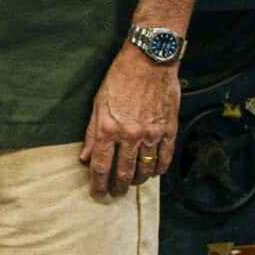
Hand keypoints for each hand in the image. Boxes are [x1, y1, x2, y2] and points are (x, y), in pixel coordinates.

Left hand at [81, 47, 179, 200]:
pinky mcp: (168, 130)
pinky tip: (154, 172)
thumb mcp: (98, 103)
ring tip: (132, 183)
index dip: (98, 185)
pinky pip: (165, 157)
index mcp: (109, 129)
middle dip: (118, 187)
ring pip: (145, 169)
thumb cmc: (120, 78)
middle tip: (115, 192)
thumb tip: (86, 157)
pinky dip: (159, 169)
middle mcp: (130, 136)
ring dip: (138, 180)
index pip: (101, 167)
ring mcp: (152, 134)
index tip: (97, 194)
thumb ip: (92, 133)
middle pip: (124, 173)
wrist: (149, 60)